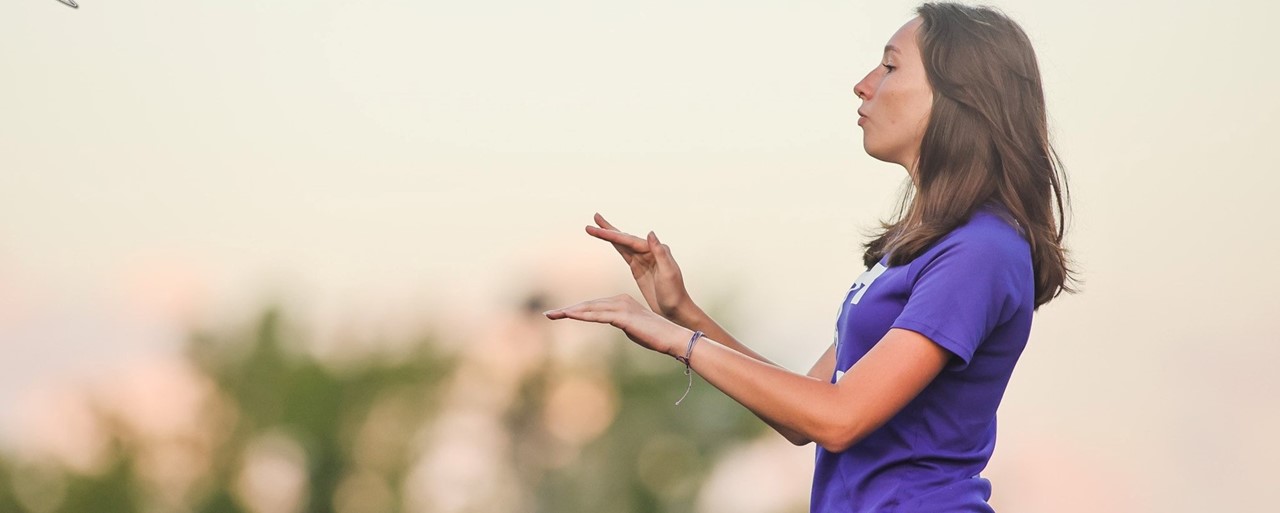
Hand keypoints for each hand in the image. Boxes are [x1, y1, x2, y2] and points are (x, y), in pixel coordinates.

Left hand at [544, 294, 691, 356]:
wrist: (673, 338)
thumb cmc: (655, 336)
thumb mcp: (633, 330)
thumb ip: (621, 325)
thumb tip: (614, 324)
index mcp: (621, 302)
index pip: (593, 307)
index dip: (576, 310)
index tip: (559, 314)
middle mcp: (619, 301)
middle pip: (588, 305)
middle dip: (567, 310)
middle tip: (548, 314)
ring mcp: (621, 307)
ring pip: (589, 309)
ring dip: (569, 312)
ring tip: (552, 315)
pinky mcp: (623, 316)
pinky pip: (598, 315)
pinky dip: (582, 315)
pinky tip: (569, 315)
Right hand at [585, 213, 693, 320]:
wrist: (675, 310)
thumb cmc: (674, 293)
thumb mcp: (668, 273)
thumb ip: (660, 252)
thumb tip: (650, 233)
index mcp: (656, 250)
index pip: (630, 240)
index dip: (613, 234)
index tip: (599, 228)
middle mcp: (650, 251)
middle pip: (625, 238)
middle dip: (608, 229)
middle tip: (595, 217)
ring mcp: (643, 259)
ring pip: (623, 244)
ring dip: (610, 235)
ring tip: (596, 226)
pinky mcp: (638, 268)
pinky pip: (624, 254)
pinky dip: (615, 246)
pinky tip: (609, 240)